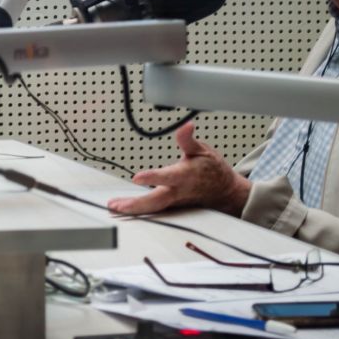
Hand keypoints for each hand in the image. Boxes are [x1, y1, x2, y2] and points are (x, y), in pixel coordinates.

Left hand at [107, 121, 250, 216]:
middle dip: (136, 204)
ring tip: (114, 207)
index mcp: (184, 176)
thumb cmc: (212, 170)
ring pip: (153, 209)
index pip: (167, 177)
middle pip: (156, 201)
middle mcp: (178, 192)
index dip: (153, 177)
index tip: (137, 177)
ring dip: (133, 209)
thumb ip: (188, 140)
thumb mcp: (202, 150)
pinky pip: (155, 211)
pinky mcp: (172, 207)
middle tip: (116, 205)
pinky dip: (139, 212)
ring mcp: (174, 202)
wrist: (224, 191)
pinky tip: (124, 209)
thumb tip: (186, 126)